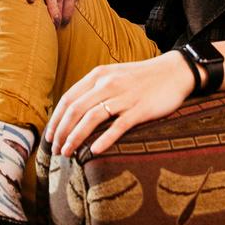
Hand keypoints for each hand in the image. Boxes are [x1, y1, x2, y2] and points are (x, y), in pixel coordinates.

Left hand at [44, 53, 196, 157]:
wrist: (174, 72)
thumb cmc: (142, 78)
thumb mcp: (114, 76)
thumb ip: (95, 89)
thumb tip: (74, 111)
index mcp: (98, 75)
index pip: (68, 98)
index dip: (56, 119)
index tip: (50, 136)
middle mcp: (107, 84)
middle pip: (75, 109)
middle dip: (62, 132)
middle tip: (55, 150)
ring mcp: (124, 96)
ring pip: (92, 118)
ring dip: (76, 137)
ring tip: (68, 153)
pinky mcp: (140, 109)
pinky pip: (118, 126)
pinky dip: (104, 139)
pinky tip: (93, 152)